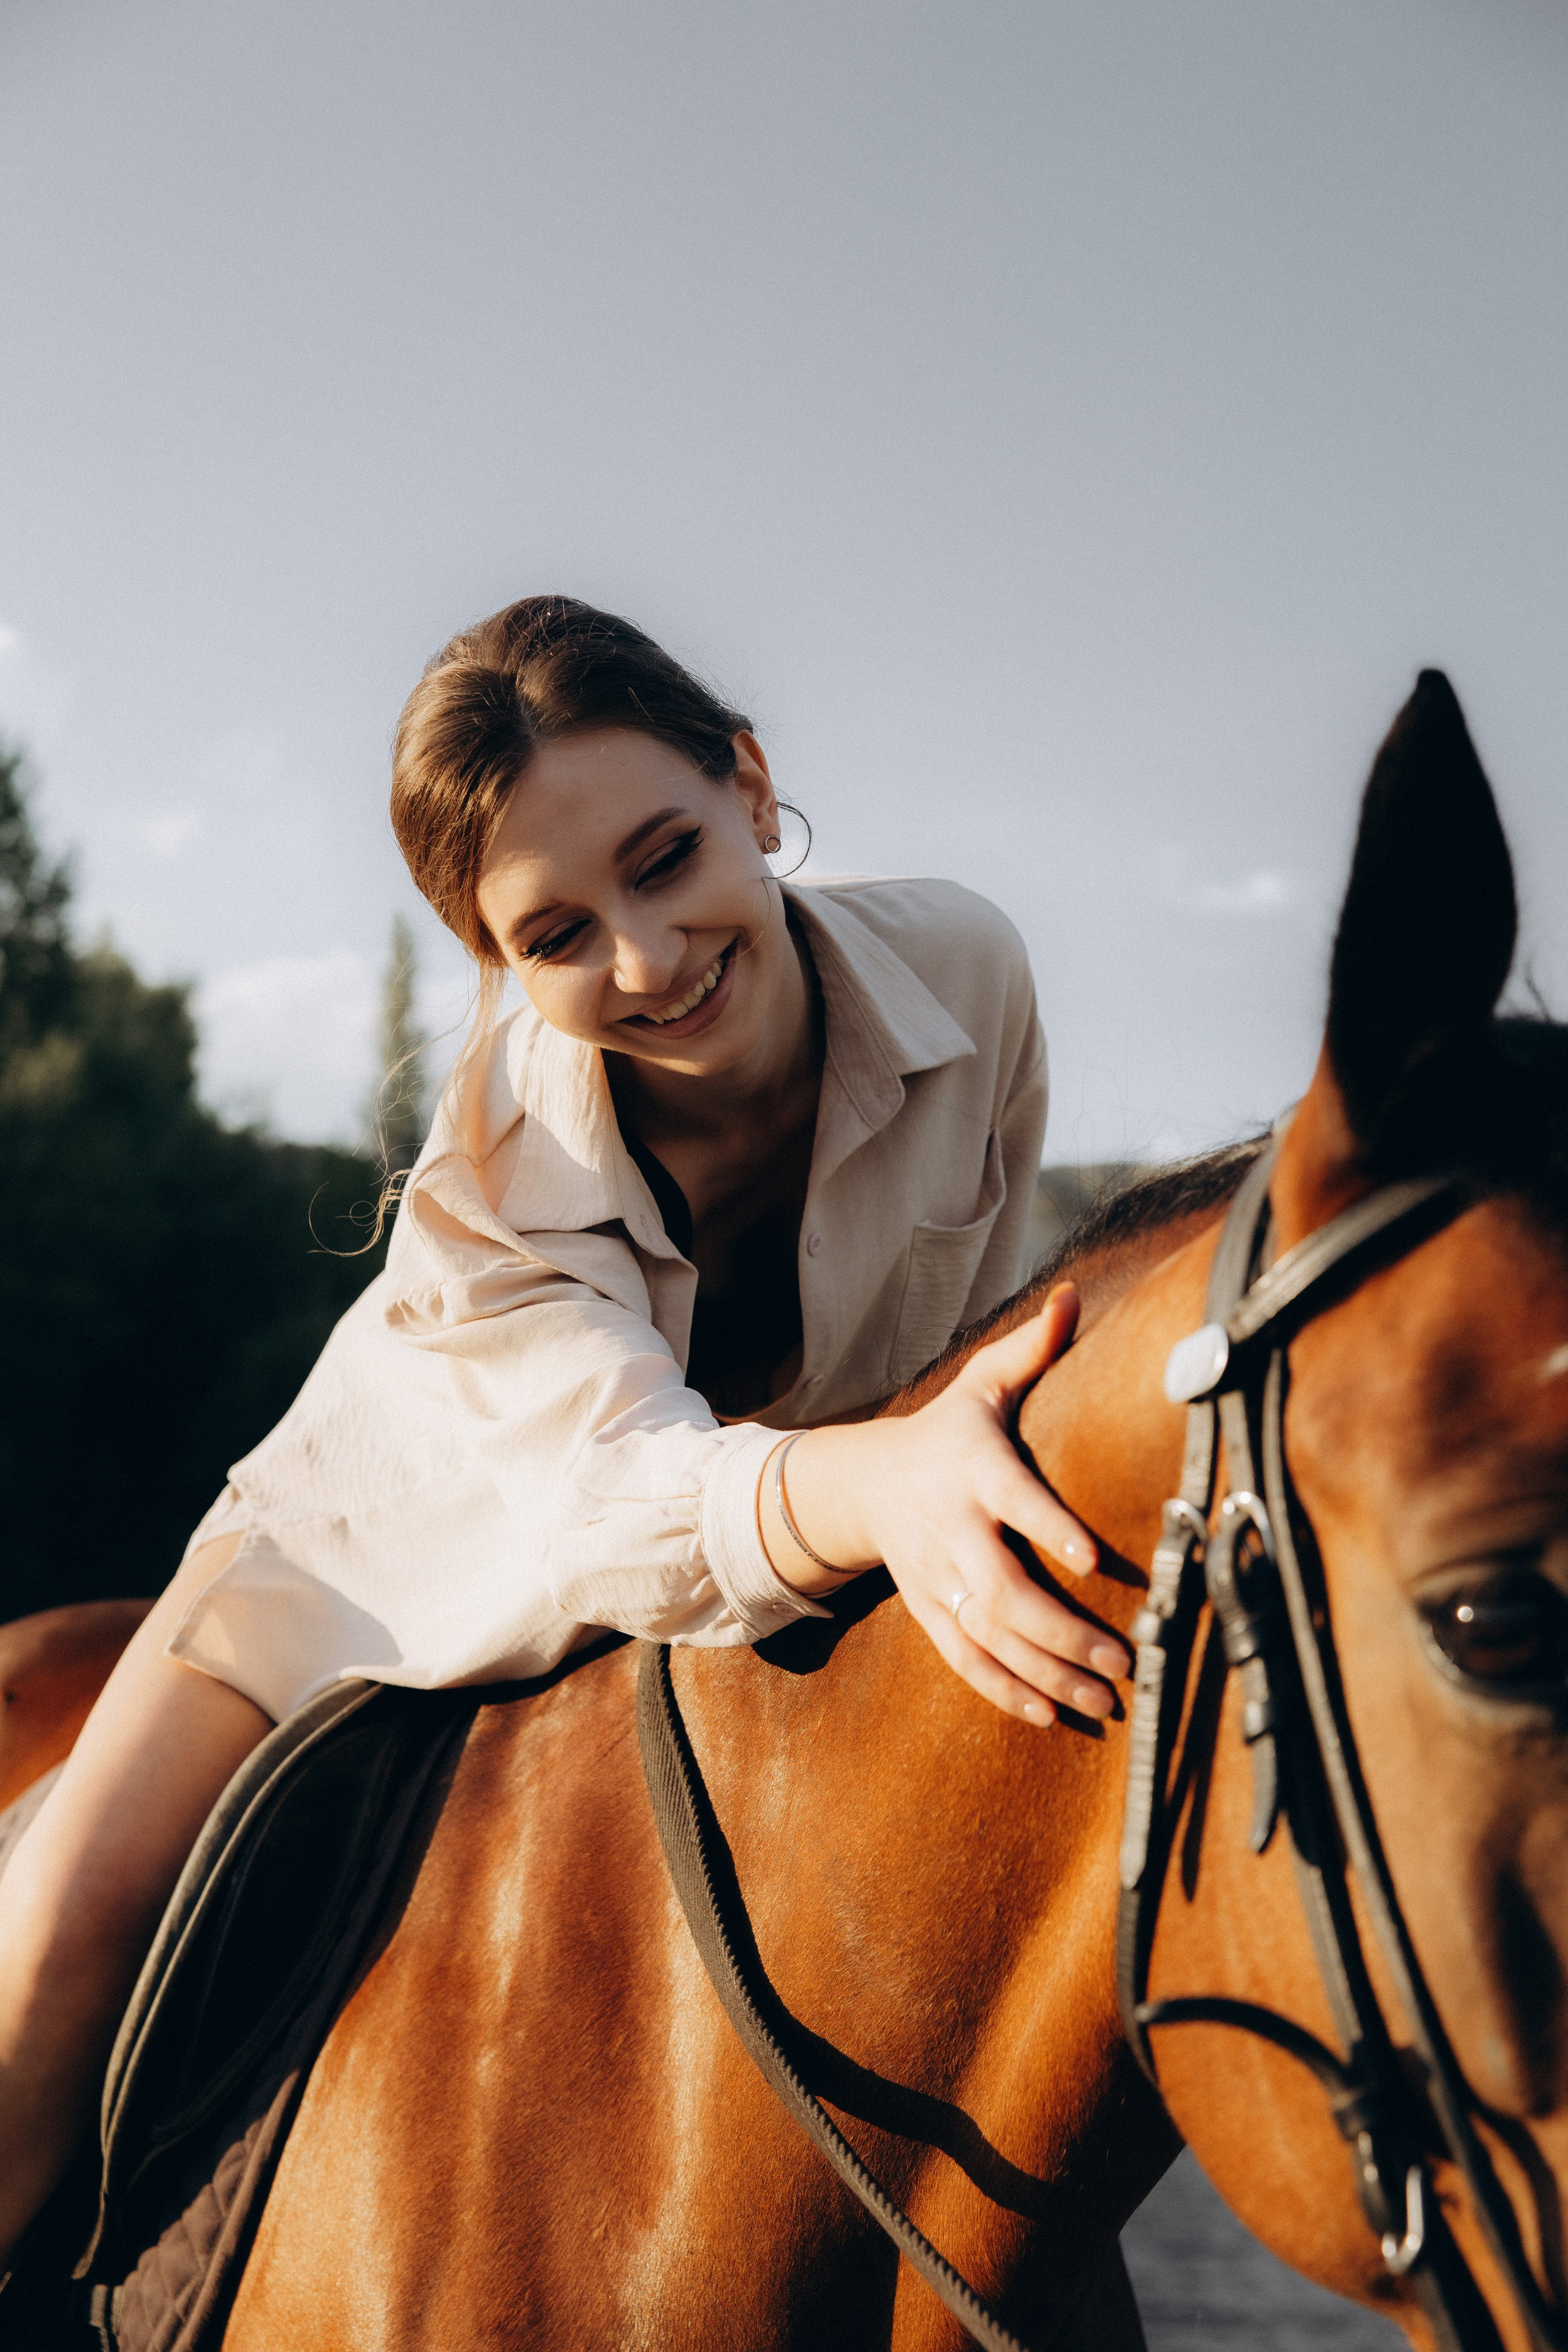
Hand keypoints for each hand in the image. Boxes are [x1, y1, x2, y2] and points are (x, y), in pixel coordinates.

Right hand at [762, 1286, 1129, 1724]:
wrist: (862, 1482)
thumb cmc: (947, 1429)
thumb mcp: (981, 1383)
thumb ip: (1031, 1347)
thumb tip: (1073, 1296)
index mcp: (972, 1469)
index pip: (1013, 1500)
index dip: (1049, 1531)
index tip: (1095, 1562)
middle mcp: (951, 1529)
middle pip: (999, 1590)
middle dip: (1062, 1632)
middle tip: (1124, 1660)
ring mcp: (934, 1577)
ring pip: (986, 1637)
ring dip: (1045, 1674)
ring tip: (1106, 1701)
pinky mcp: (927, 1609)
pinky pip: (963, 1660)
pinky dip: (1004, 1692)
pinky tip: (1051, 1716)